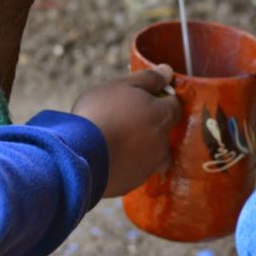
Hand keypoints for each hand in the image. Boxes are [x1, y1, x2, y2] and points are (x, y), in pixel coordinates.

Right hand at [72, 64, 181, 196]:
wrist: (79, 154)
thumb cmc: (101, 113)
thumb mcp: (122, 86)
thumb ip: (148, 78)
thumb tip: (168, 71)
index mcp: (162, 117)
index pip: (175, 106)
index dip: (162, 100)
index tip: (147, 98)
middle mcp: (161, 144)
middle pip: (164, 133)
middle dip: (151, 127)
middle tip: (127, 121)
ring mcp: (147, 167)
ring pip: (150, 156)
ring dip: (140, 149)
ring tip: (116, 142)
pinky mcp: (130, 184)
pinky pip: (133, 171)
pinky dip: (125, 164)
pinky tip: (108, 157)